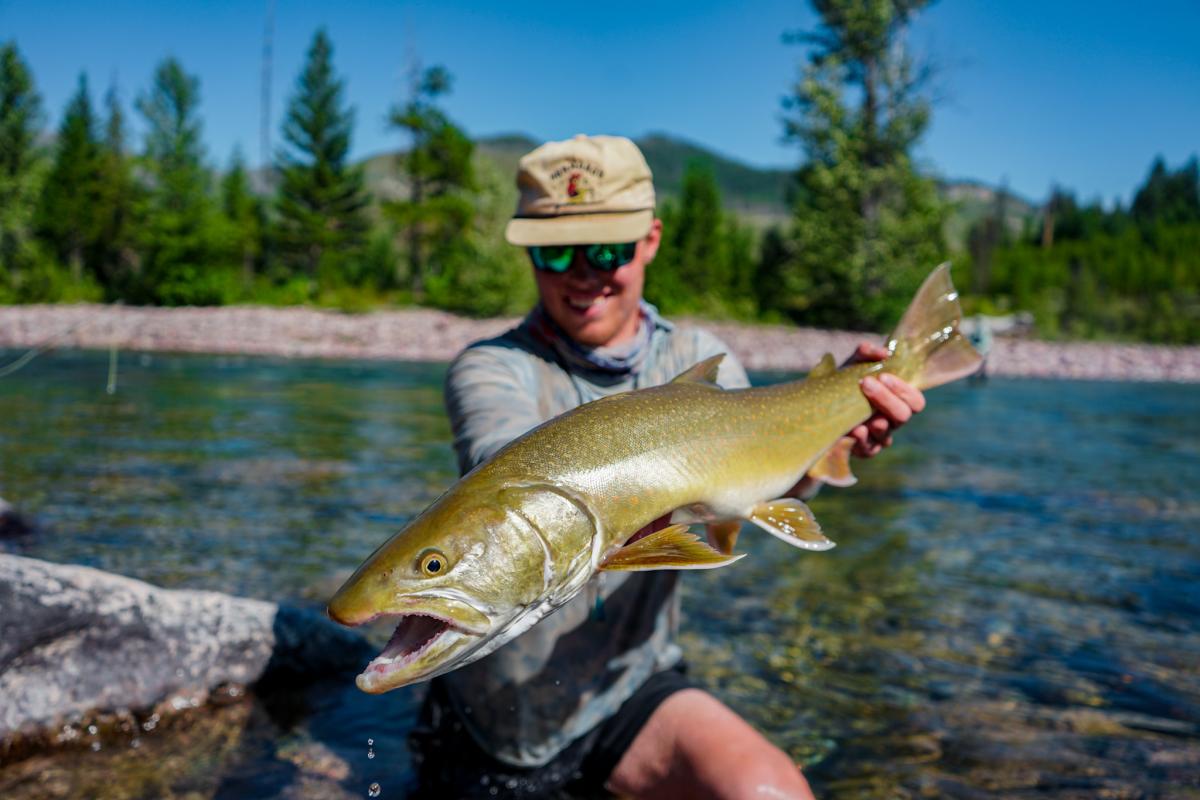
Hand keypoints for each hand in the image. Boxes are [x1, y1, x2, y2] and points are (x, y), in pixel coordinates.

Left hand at [845, 342, 924, 457]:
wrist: (818, 406)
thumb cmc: (845, 384)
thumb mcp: (852, 365)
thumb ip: (866, 353)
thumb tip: (882, 352)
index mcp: (897, 401)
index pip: (916, 401)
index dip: (904, 390)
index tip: (883, 376)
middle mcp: (892, 420)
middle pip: (903, 415)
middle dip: (886, 399)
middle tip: (866, 383)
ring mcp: (878, 437)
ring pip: (886, 434)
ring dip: (876, 422)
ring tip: (865, 415)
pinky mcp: (863, 450)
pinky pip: (867, 449)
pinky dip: (861, 439)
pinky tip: (854, 430)